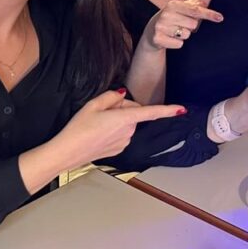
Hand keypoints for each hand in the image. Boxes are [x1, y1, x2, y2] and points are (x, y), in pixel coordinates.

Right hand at [52, 89, 185, 167]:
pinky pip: (122, 133)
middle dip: (122, 108)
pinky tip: (98, 133)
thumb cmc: (77, 129)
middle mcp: (128, 131)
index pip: (151, 112)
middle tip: (101, 112)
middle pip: (133, 112)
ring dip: (118, 120)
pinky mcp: (120, 148)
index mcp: (124, 118)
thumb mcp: (92, 105)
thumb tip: (122, 95)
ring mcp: (125, 141)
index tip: (182, 109)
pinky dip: (114, 130)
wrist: (66, 153)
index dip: (168, 110)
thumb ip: (111, 96)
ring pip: (127, 123)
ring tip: (97, 124)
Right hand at [139, 0, 222, 51]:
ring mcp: (161, 27)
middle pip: (193, 25)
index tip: (220, 18)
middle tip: (181, 24)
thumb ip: (193, 5)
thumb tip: (204, 4)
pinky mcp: (158, 39)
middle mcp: (166, 15)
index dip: (209, 14)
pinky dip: (178, 43)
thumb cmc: (171, 18)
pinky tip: (170, 38)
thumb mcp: (179, 9)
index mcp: (172, 5)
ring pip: (186, 35)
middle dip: (190, 26)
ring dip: (184, 35)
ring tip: (175, 31)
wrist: (151, 31)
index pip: (195, 10)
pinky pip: (179, 44)